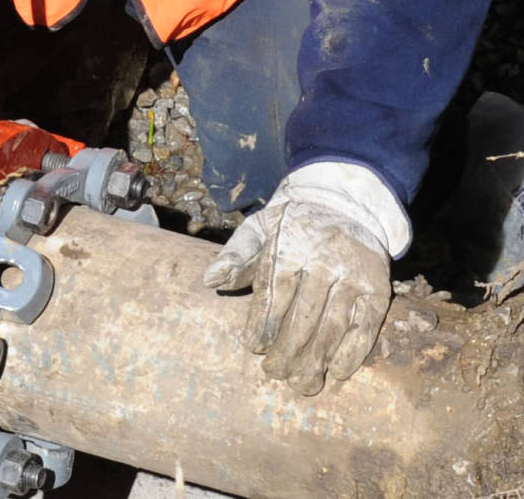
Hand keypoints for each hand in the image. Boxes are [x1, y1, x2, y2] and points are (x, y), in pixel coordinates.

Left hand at [202, 162, 410, 395]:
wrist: (346, 206)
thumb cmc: (293, 226)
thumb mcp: (259, 227)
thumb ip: (236, 255)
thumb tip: (210, 281)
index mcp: (291, 245)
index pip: (274, 290)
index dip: (263, 322)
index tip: (253, 347)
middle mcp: (324, 259)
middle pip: (304, 314)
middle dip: (287, 349)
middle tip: (273, 373)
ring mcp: (354, 274)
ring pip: (334, 323)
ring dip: (317, 358)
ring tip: (301, 383)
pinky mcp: (378, 287)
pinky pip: (366, 324)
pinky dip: (353, 351)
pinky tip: (337, 372)